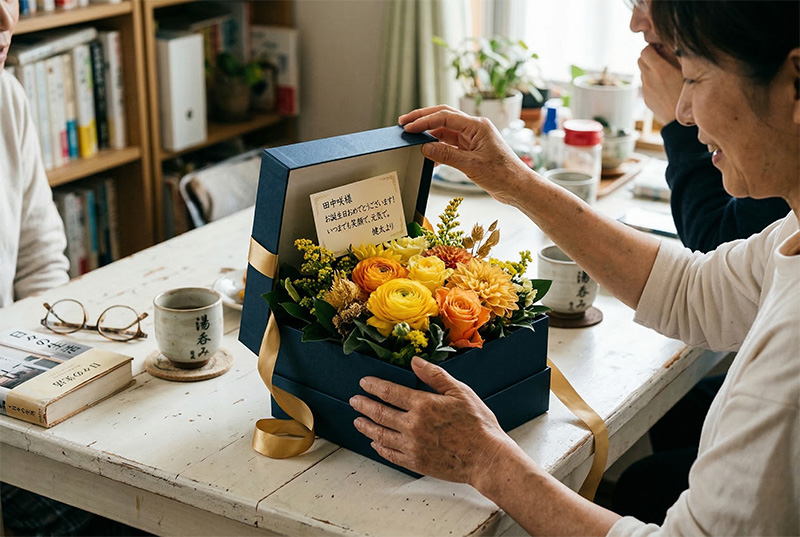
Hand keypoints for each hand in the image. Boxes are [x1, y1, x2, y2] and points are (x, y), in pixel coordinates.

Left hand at [350, 356, 514, 485]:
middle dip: (363, 405)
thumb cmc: (477, 424)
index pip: (389, 392)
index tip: (364, 383)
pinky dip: (379, 447)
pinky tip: (375, 442)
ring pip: (380, 435)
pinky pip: (390, 454)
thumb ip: (435, 376)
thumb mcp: (460, 392)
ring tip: (357, 421)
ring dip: (366, 426)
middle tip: (354, 400)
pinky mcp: (416, 462)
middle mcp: (413, 426)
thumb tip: (415, 361)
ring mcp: (412, 446)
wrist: (486, 458)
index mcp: (423, 405)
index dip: (373, 386)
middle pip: (379, 413)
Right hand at [399, 105, 532, 205]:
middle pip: (443, 118)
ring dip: (429, 134)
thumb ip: (446, 155)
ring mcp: (473, 139)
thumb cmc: (503, 175)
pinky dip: (437, 148)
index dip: (424, 121)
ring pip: (445, 132)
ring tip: (412, 139)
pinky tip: (428, 156)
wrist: (518, 188)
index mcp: (478, 126)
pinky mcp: (471, 151)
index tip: (408, 127)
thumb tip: (425, 147)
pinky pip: (450, 145)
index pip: (445, 117)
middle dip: (423, 119)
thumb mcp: (471, 166)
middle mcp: (475, 129)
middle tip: (404, 122)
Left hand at [638, 44, 682, 124]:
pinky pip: (645, 84)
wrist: (682, 123)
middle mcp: (649, 79)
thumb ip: (675, 56)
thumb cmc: (690, 96)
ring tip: (665, 73)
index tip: (661, 48)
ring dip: (650, 69)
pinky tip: (664, 86)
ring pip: (642, 72)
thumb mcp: (687, 72)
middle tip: (662, 58)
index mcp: (660, 71)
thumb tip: (666, 45)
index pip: (645, 50)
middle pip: (640, 59)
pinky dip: (651, 81)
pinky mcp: (646, 99)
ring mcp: (646, 90)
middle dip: (650, 56)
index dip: (652, 47)